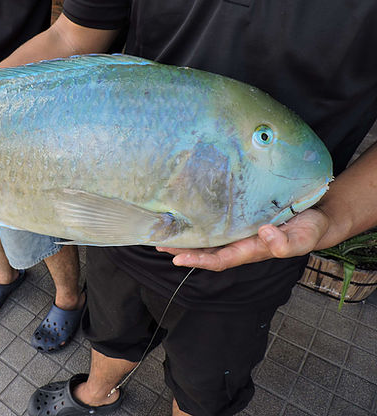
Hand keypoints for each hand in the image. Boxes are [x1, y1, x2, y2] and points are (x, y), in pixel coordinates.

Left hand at [157, 207, 329, 270]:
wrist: (317, 216)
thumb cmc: (310, 229)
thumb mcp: (304, 237)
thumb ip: (286, 242)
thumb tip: (264, 234)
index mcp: (252, 251)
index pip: (220, 260)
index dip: (198, 261)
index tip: (178, 259)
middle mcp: (240, 243)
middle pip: (206, 250)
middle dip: (183, 249)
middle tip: (158, 243)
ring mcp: (239, 231)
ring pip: (208, 238)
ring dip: (187, 237)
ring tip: (163, 232)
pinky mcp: (240, 217)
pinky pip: (216, 222)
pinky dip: (200, 222)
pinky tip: (186, 214)